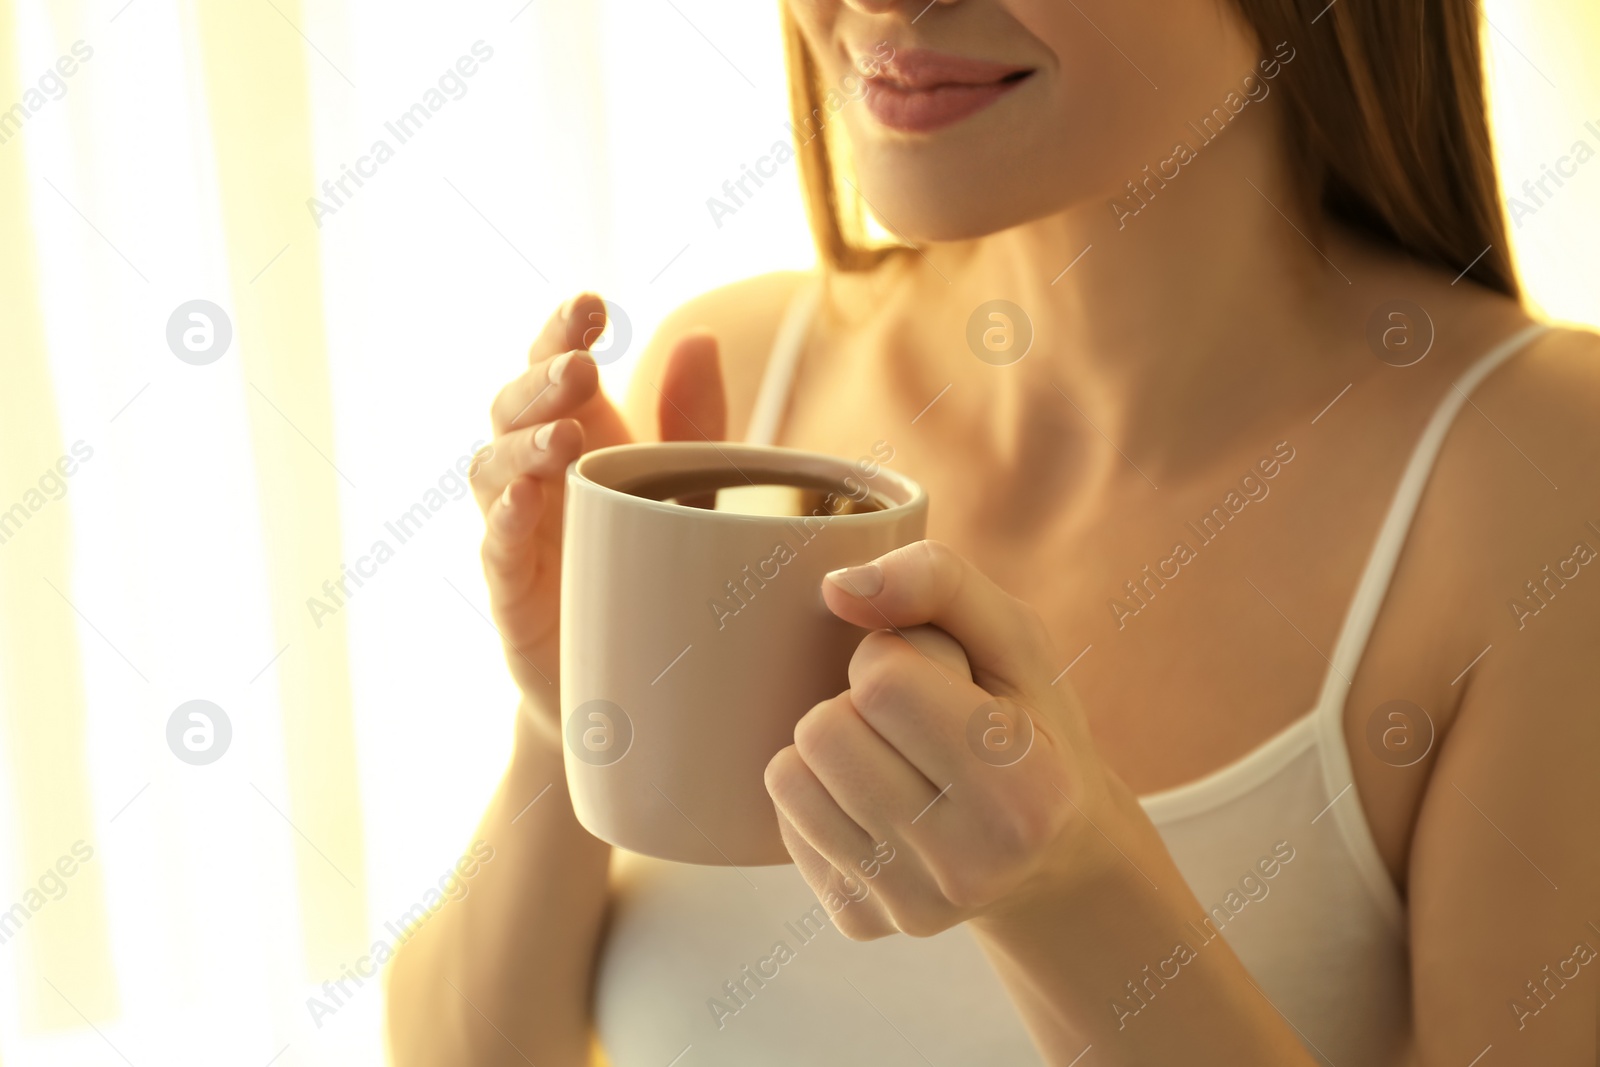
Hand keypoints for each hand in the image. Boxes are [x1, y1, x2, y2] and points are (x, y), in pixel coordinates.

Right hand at [469, 293, 725, 746]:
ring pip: (492, 472)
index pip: (554, 366)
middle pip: (513, 408)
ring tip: (565, 436)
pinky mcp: (513, 595)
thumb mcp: (694, 490)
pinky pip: (496, 550)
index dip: (561, 332)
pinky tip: (527, 501)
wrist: (635, 686)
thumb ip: (693, 423)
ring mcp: (517, 532)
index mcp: (579, 435)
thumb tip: (699, 338)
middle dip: (541, 382)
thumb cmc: (661, 571)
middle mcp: (537, 475)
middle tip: (581, 368)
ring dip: (523, 446)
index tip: (591, 305)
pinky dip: (506, 521)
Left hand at [763, 539, 1130, 938]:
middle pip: (824, 730)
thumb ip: (939, 582)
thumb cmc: (1029, 722)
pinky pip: (784, 820)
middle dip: (855, 703)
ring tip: (894, 758)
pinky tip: (878, 803)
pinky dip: (819, 795)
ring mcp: (910, 906)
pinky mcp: (860, 922)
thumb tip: (836, 587)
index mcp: (1025, 791)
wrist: (1049, 855)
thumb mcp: (1016, 638)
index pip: (881, 681)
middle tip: (913, 723)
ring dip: (830, 746)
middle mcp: (970, 866)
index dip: (892, 654)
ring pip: (789, 775)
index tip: (936, 677)